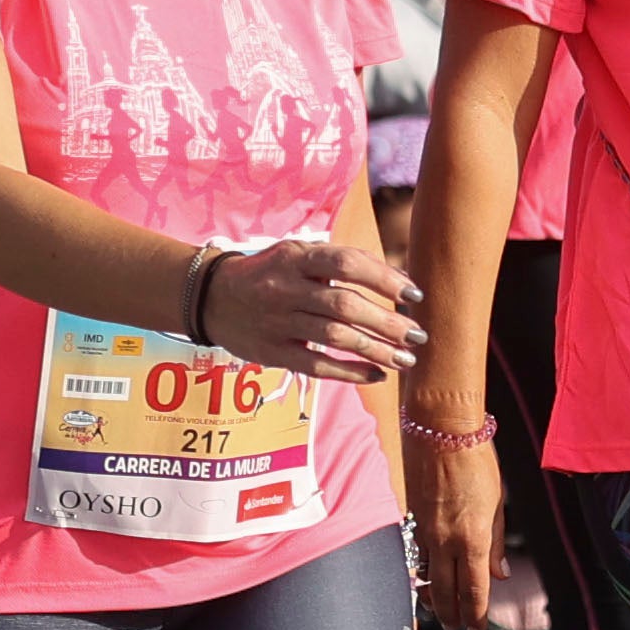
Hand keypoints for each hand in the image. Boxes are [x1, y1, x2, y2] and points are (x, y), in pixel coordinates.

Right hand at [199, 238, 421, 383]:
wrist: (212, 297)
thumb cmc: (270, 273)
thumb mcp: (297, 253)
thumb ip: (340, 263)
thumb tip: (397, 281)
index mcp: (296, 258)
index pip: (347, 264)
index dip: (384, 278)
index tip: (413, 295)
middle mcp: (286, 289)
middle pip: (345, 306)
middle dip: (387, 323)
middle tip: (418, 335)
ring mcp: (278, 322)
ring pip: (335, 338)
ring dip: (376, 351)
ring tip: (406, 360)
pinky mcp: (273, 352)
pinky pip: (316, 365)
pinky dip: (349, 372)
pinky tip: (376, 376)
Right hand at [405, 425, 502, 625]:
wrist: (440, 429)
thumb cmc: (476, 460)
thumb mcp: (497, 503)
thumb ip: (497, 542)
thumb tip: (499, 573)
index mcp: (473, 538)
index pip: (474, 590)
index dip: (476, 615)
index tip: (477, 629)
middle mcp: (445, 540)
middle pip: (446, 592)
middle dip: (452, 615)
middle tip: (457, 629)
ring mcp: (424, 531)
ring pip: (427, 576)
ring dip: (433, 598)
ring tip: (439, 611)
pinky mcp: (411, 518)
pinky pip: (416, 555)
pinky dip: (422, 572)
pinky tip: (426, 577)